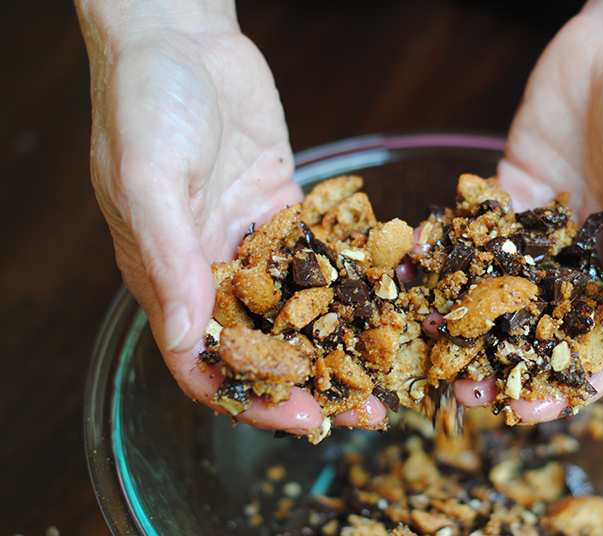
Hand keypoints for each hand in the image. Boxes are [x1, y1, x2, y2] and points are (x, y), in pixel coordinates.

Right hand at [76, 1, 386, 432]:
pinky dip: (352, 284)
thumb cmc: (145, 101)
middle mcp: (211, 268)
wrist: (183, 39)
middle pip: (263, 348)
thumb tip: (183, 333)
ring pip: (298, 311)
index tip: (305, 419)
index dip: (252, 398)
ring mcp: (253, 242)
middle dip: (312, 383)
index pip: (204, 362)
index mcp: (166, 276)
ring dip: (339, 344)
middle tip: (366, 411)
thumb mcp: (146, 178)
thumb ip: (166, 256)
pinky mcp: (287, 212)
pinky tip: (390, 302)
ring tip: (389, 371)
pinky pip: (322, 258)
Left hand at [454, 0, 602, 421]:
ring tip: (428, 344)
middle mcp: (584, 262)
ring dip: (466, 321)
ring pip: (501, 290)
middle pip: (541, 332)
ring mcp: (542, 231)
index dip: (568, 387)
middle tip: (459, 387)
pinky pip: (475, 234)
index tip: (527, 411)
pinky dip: (448, 252)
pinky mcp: (508, 195)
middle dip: (502, 364)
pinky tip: (415, 267)